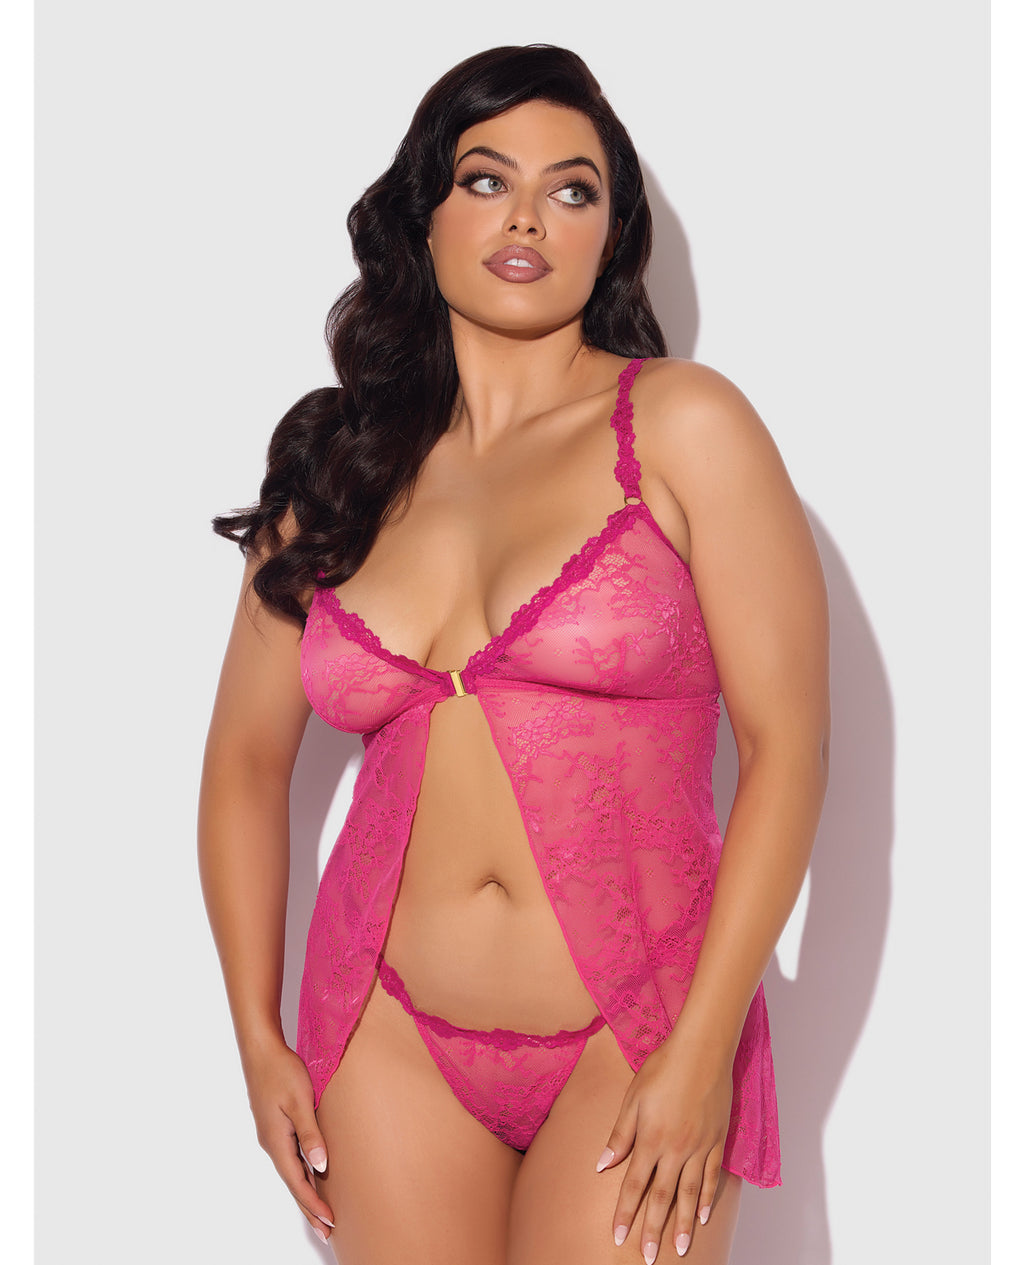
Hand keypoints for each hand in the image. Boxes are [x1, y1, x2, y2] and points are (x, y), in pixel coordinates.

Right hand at [243, 1037, 335, 1245]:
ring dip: (306, 1192)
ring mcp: (272, 1135)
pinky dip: (301, 1173)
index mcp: (277, 1141)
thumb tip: (320, 1165)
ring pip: (291, 1172)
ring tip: (321, 1212)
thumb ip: (310, 1133)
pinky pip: (290, 1158)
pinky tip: (311, 1175)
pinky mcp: (275, 1126)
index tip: (330, 1221)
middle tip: (326, 1231)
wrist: (261, 1050)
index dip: (313, 1203)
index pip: (297, 1182)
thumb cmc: (281, 1071)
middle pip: (293, 1183)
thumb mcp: (300, 1100)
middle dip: (309, 1208)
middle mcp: (272, 1143)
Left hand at [595, 1036, 733, 1260]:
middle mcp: (676, 1149)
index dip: (625, 1213)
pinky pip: (712, 1177)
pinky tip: (704, 1216)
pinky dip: (707, 1198)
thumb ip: (620, 1135)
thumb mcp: (633, 1098)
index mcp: (651, 1139)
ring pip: (690, 1194)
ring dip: (684, 1224)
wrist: (701, 1050)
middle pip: (662, 1197)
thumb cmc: (663, 1068)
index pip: (634, 1185)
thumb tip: (602, 1165)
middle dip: (652, 1229)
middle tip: (647, 1258)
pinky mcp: (716, 1141)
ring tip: (680, 1249)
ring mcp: (699, 1147)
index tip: (619, 1237)